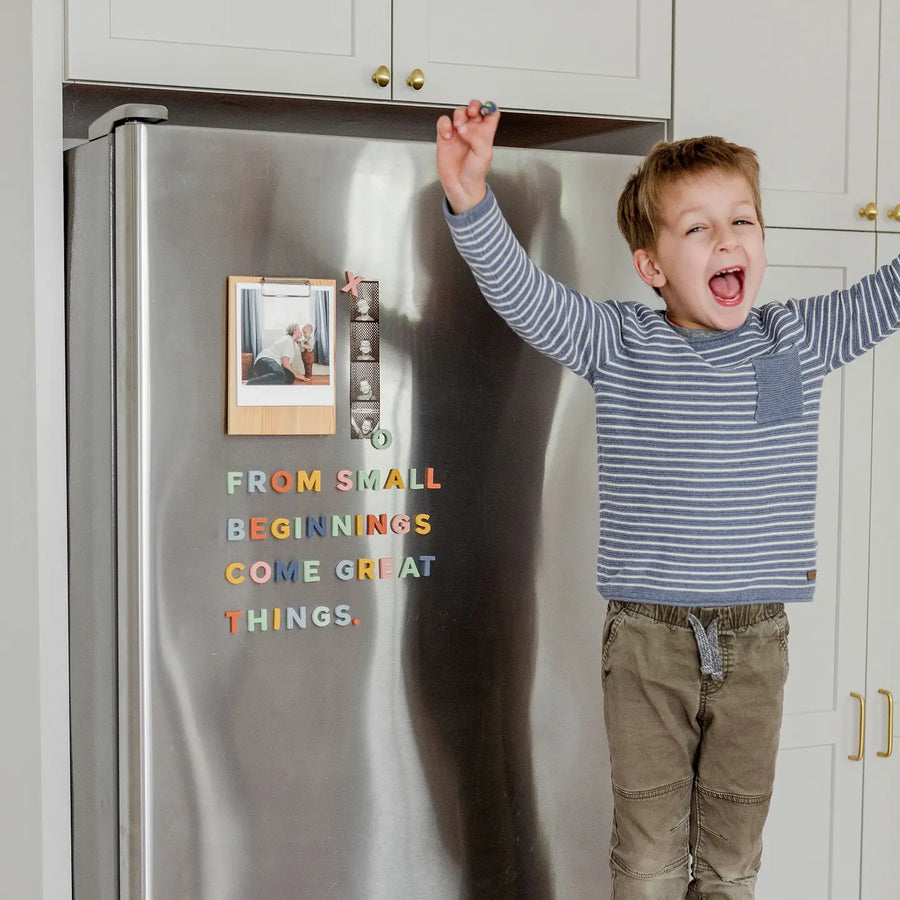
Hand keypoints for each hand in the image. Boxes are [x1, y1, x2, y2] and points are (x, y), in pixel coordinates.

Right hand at [436, 99, 499, 213]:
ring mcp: (458, 132)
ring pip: (459, 112)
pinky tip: (447, 135)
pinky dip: (444, 125)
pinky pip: (443, 122)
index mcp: (486, 133)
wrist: (461, 186)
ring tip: (458, 127)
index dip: (489, 107)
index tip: (485, 111)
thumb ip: (476, 137)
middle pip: (475, 108)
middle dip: (473, 106)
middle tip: (471, 114)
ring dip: (459, 115)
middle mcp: (473, 131)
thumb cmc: (475, 173)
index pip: (491, 112)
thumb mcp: (484, 154)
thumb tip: (463, 128)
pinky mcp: (445, 137)